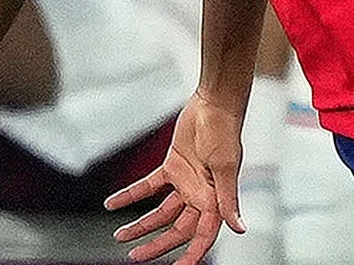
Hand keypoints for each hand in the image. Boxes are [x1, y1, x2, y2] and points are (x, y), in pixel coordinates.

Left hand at [106, 90, 245, 264]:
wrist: (214, 104)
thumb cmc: (225, 132)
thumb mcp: (226, 168)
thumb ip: (228, 200)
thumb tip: (240, 227)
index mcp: (215, 198)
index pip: (203, 235)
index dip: (192, 254)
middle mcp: (201, 194)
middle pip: (177, 229)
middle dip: (157, 245)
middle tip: (135, 256)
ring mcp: (185, 181)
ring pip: (161, 212)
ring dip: (142, 225)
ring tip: (121, 236)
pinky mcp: (173, 166)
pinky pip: (149, 187)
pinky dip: (131, 195)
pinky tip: (113, 203)